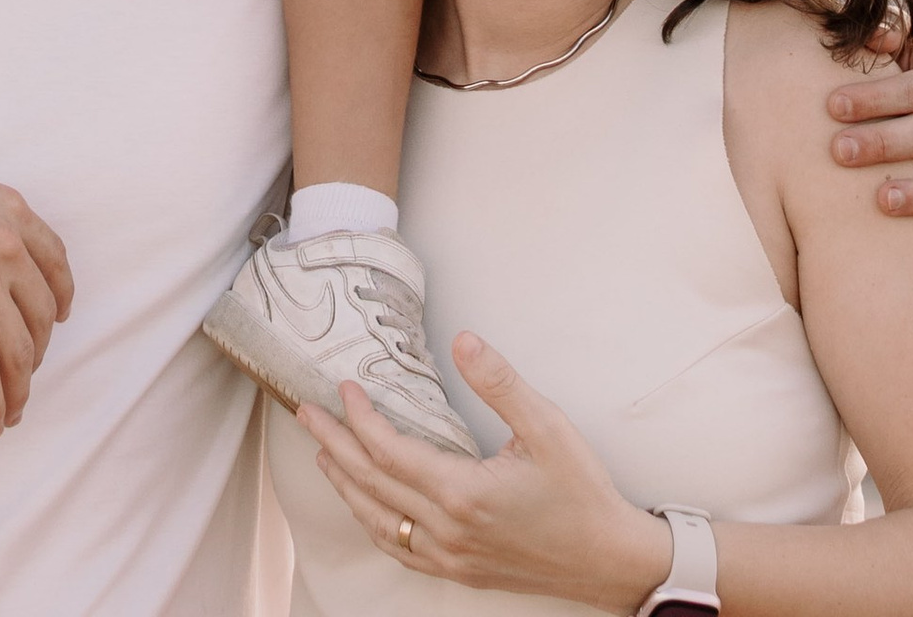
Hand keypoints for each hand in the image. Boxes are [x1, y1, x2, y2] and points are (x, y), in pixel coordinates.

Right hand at [0, 145, 74, 435]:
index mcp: (12, 211)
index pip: (56, 263)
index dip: (61, 298)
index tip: (60, 319)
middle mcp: (8, 246)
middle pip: (41, 316)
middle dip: (37, 352)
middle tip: (25, 374)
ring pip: (20, 354)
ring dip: (19, 391)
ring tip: (11, 411)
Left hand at [299, 335, 670, 608]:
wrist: (608, 560)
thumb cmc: (580, 492)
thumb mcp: (546, 426)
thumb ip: (500, 381)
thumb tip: (463, 340)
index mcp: (463, 495)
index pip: (390, 453)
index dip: (360, 419)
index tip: (343, 388)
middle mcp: (447, 531)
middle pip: (371, 486)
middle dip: (334, 445)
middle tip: (305, 412)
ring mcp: (450, 557)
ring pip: (379, 522)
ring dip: (346, 485)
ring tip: (325, 453)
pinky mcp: (460, 571)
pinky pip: (400, 548)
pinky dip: (373, 522)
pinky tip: (367, 506)